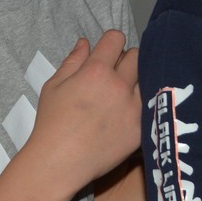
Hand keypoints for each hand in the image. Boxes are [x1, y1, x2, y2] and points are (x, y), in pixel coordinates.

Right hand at [25, 30, 140, 190]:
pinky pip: (150, 105)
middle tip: (115, 74)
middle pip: (137, 56)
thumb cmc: (51, 123)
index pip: (116, 39)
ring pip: (147, 78)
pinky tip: (129, 113)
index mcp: (96, 71)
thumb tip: (85, 42)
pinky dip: (142, 104)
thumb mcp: (53, 86)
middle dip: (126, 60)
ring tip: (124, 94)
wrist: (60, 162)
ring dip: (137, 81)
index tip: (106, 53)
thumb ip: (72, 61)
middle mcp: (119, 85)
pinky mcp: (142, 127)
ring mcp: (134, 107)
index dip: (110, 42)